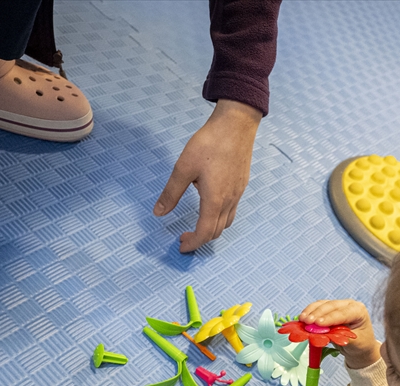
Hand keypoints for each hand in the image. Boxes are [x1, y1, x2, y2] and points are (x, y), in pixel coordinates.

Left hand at [153, 99, 261, 252]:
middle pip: (217, 231)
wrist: (236, 125)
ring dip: (211, 229)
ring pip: (226, 222)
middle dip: (200, 239)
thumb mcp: (183, 168)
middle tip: (184, 237)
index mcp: (214, 200)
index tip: (181, 246)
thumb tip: (158, 212)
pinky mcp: (241, 185)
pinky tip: (209, 204)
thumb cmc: (210, 143)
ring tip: (197, 224)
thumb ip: (171, 193)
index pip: (204, 232)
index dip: (192, 243)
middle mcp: (229, 201)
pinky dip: (219, 216)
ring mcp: (237, 193)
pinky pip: (232, 210)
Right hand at [300, 299, 380, 368]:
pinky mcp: (329, 310)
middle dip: (317, 313)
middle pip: (331, 306)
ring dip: (310, 311)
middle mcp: (349, 305)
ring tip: (302, 319)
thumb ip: (340, 338)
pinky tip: (302, 318)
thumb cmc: (360, 345)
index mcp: (359, 311)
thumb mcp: (355, 344)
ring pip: (322, 305)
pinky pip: (318, 308)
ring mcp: (339, 305)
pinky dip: (309, 313)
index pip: (343, 313)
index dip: (329, 318)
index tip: (318, 323)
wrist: (360, 347)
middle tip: (306, 321)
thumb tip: (325, 335)